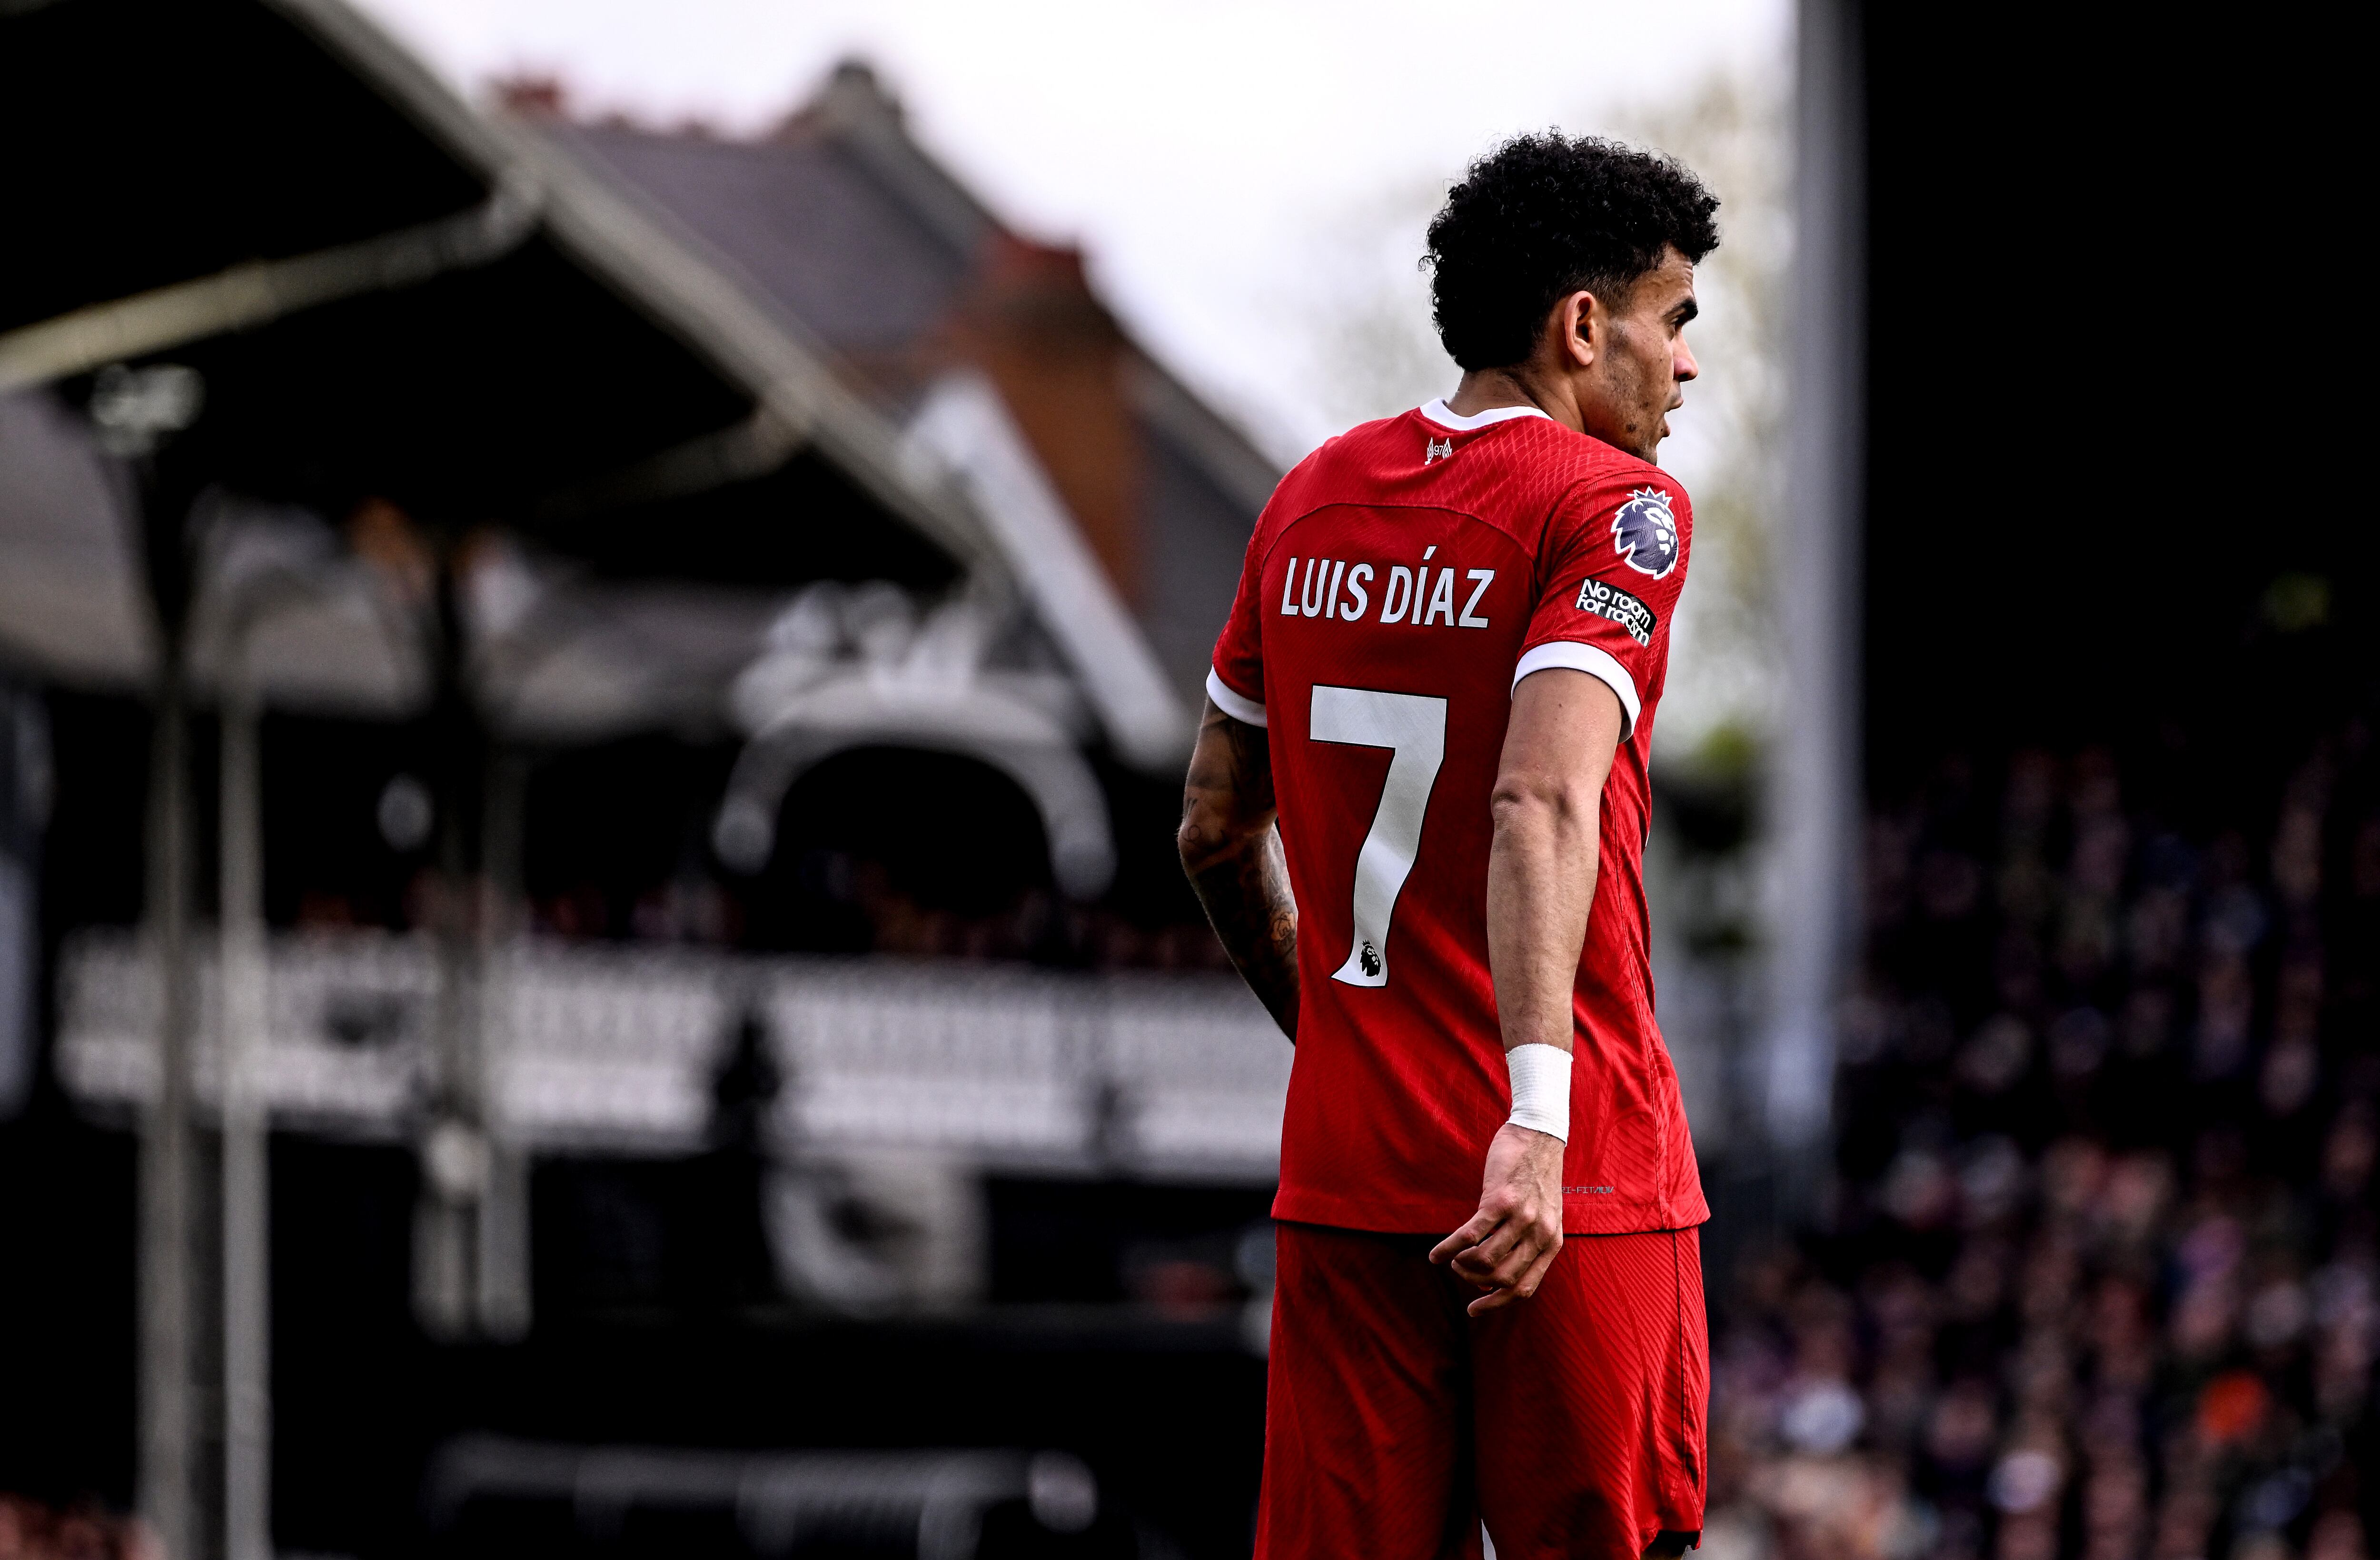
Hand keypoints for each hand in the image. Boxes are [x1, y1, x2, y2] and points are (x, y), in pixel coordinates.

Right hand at [1428, 1122, 1564, 1314]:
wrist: (1538, 1135)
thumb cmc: (1535, 1177)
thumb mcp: (1543, 1216)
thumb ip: (1526, 1245)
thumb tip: (1491, 1279)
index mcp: (1551, 1243)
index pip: (1523, 1288)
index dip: (1496, 1303)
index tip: (1474, 1309)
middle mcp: (1540, 1234)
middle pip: (1500, 1278)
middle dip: (1473, 1281)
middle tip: (1459, 1271)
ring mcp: (1521, 1218)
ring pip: (1484, 1261)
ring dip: (1461, 1265)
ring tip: (1452, 1258)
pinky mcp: (1500, 1201)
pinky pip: (1469, 1236)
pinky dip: (1448, 1249)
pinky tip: (1436, 1254)